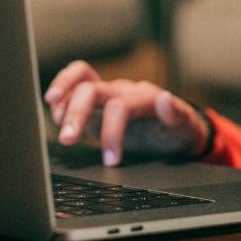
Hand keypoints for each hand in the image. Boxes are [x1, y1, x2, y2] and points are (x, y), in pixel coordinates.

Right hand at [44, 60, 210, 166]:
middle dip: (77, 113)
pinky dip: (63, 95)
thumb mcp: (184, 127)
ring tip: (56, 120)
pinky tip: (56, 113)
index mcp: (144, 97)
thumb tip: (165, 98)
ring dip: (64, 98)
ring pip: (80, 80)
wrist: (175, 129)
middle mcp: (122, 91)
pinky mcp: (97, 104)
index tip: (111, 161)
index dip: (111, 133)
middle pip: (93, 89)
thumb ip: (176, 114)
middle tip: (67, 139)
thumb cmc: (178, 130)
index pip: (120, 107)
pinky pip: (76, 86)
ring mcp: (108, 94)